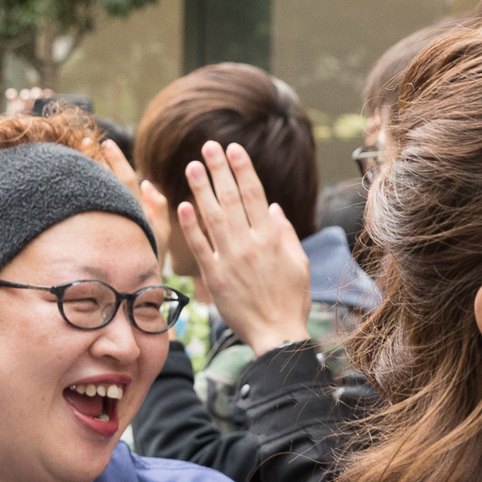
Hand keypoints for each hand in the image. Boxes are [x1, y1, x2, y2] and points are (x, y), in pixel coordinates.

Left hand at [180, 144, 312, 352]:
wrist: (276, 335)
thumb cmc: (291, 300)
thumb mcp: (298, 264)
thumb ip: (285, 234)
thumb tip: (272, 207)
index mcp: (271, 238)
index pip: (254, 194)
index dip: (242, 169)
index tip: (233, 148)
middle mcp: (249, 244)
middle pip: (231, 199)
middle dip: (219, 169)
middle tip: (208, 146)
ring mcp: (229, 260)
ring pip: (213, 217)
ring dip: (202, 189)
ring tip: (192, 166)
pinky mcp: (214, 277)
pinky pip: (199, 246)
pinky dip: (190, 226)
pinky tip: (182, 205)